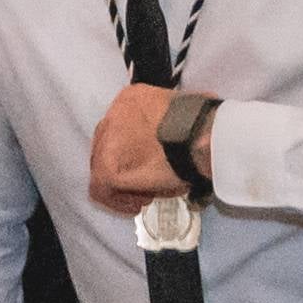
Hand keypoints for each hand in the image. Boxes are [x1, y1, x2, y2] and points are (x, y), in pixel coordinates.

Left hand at [86, 82, 191, 212]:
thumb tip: (169, 139)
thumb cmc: (200, 126)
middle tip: (143, 182)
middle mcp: (113, 114)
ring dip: (122, 184)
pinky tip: (136, 204)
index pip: (120, 127)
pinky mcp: (107, 166)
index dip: (131, 149)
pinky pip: (101, 188)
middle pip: (107, 147)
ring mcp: (108, 140)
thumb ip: (164, 123)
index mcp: (131, 98)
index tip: (146, 161)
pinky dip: (117, 200)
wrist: (200, 136)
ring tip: (143, 194)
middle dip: (125, 166)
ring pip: (102, 167)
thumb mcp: (178, 112)